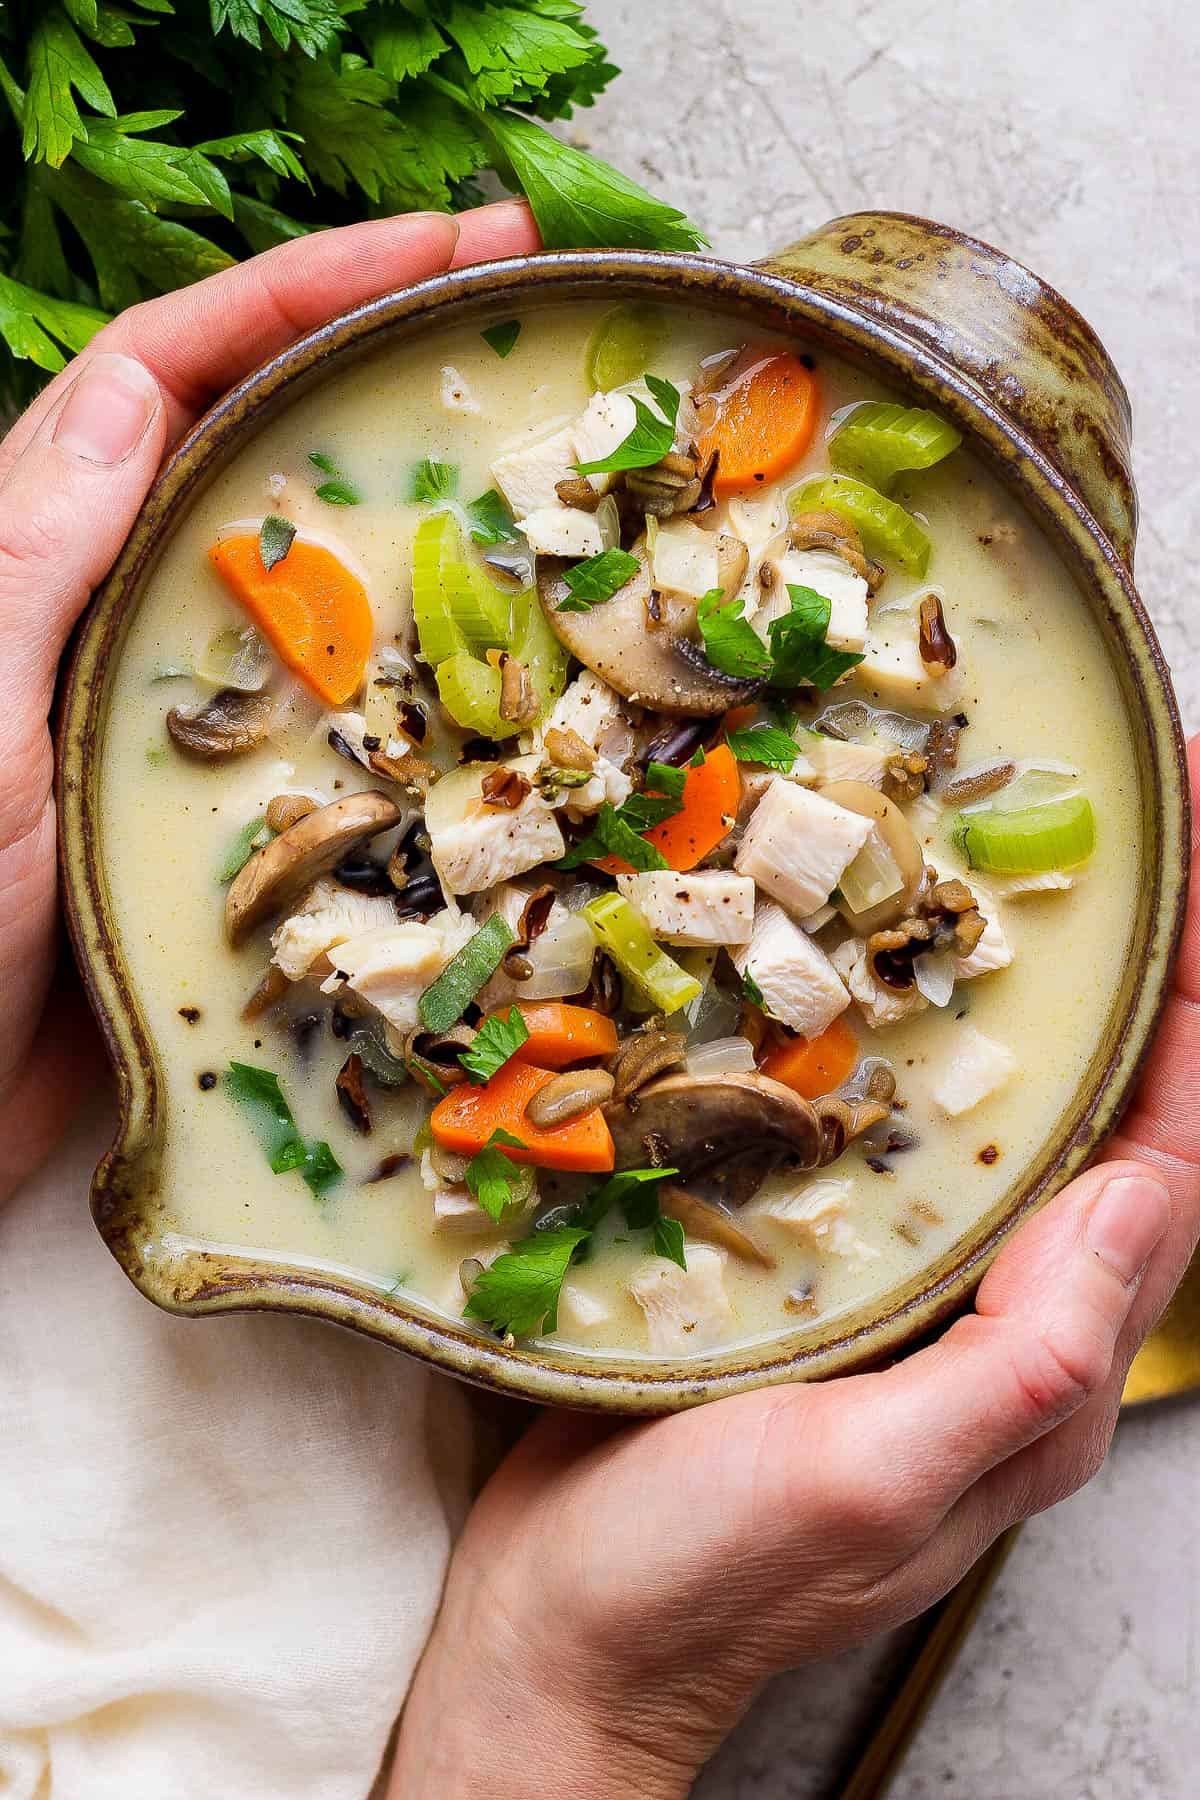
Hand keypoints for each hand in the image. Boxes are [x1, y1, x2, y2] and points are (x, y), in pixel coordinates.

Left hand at [0, 201, 539, 1201]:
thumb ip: (30, 560)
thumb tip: (124, 390)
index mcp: (49, 552)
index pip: (178, 369)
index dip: (311, 288)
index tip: (456, 245)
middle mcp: (129, 607)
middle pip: (269, 441)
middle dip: (394, 362)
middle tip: (534, 315)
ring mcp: (196, 708)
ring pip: (328, 576)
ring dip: (430, 511)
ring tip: (552, 468)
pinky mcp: (240, 806)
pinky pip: (354, 716)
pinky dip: (431, 683)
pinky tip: (513, 677)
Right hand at [393, 738, 1199, 1799]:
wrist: (561, 1633)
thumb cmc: (697, 1578)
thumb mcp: (870, 1481)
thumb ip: (1022, 1359)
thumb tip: (1137, 1192)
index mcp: (1047, 1370)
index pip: (1169, 1159)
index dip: (1199, 1009)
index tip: (1193, 867)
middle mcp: (1004, 1323)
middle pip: (1112, 1118)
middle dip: (1137, 974)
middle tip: (1124, 832)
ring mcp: (918, 1296)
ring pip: (1014, 1119)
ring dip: (1037, 993)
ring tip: (1012, 867)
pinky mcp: (831, 1276)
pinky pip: (908, 1141)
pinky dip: (919, 1043)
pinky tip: (872, 973)